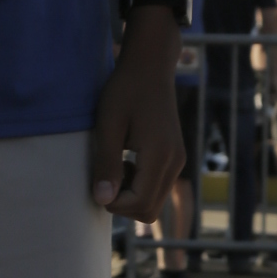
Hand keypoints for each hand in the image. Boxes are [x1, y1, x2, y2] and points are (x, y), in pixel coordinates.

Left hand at [89, 8, 185, 222]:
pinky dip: (139, 185)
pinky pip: (157, 187)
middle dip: (122, 204)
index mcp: (160, 156)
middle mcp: (175, 163)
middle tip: (106, 174)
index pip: (139, 205)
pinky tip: (127, 160)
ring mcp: (178, 160)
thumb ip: (106, 164)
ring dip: (130, 195)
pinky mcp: (175, 157)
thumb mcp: (109, 125)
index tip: (98, 180)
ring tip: (116, 164)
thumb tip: (102, 201)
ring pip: (154, 203)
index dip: (113, 202)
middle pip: (149, 212)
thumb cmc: (125, 89)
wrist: (150, 66)